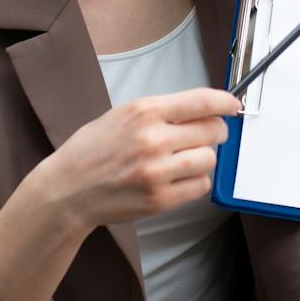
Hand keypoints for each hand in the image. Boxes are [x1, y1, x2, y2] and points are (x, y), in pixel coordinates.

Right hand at [32, 87, 241, 228]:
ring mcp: (157, 171)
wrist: (67, 190)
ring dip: (203, 158)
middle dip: (215, 132)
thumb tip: (200, 110)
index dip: (224, 102)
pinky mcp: (160, 198)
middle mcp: (153, 139)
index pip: (201, 101)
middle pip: (212, 131)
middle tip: (206, 136)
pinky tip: (179, 177)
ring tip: (183, 159)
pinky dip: (196, 180)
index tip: (232, 105)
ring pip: (209, 159)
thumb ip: (160, 112)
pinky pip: (200, 185)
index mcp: (143, 112)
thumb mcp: (121, 116)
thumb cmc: (91, 152)